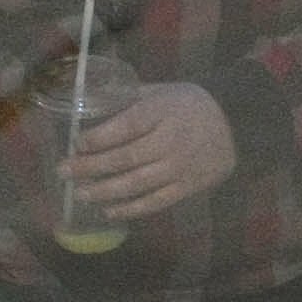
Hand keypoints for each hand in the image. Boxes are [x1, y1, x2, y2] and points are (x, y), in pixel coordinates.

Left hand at [69, 82, 237, 222]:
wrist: (237, 122)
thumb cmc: (190, 105)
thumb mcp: (164, 91)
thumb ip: (130, 99)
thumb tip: (87, 102)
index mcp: (164, 110)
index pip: (126, 126)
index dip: (98, 138)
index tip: (76, 144)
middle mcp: (171, 140)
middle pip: (124, 158)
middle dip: (89, 167)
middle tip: (63, 172)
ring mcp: (180, 166)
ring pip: (135, 184)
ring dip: (102, 192)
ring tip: (79, 194)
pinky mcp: (187, 186)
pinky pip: (153, 202)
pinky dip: (128, 209)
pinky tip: (107, 211)